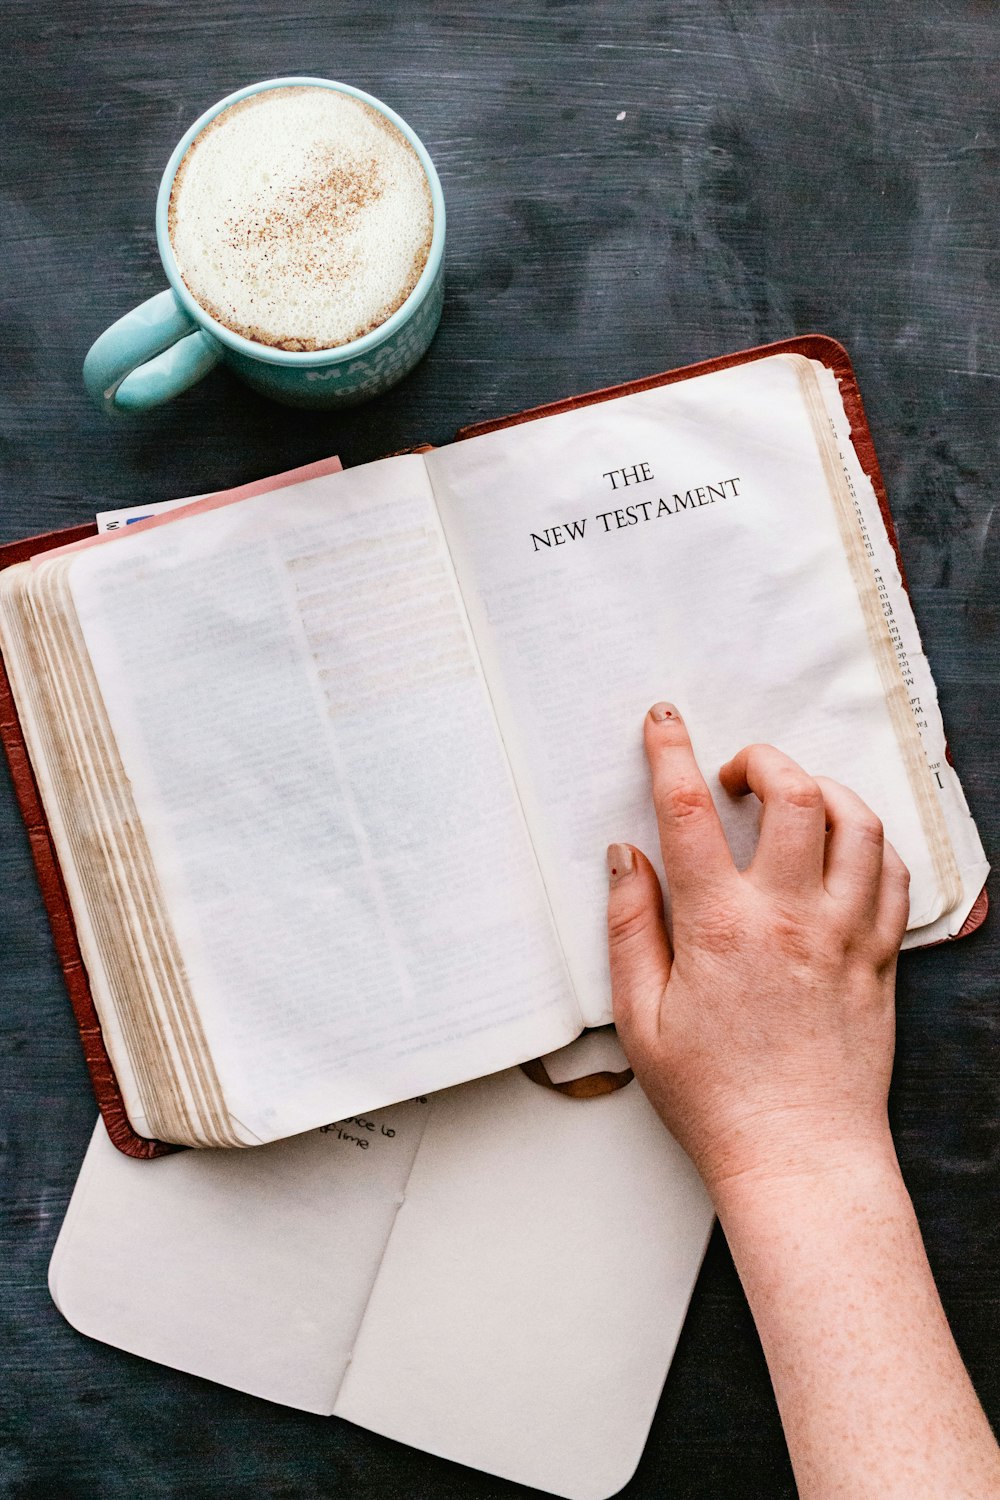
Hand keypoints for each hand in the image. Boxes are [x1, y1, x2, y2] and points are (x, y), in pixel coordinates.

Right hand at [606, 702, 909, 1198]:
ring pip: (857, 821)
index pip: (690, 812)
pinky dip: (869, 841)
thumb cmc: (714, 1099)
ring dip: (821, 790)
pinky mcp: (880, 957)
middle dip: (761, 759)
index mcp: (721, 929)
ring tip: (790, 804)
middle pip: (793, 793)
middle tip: (736, 775)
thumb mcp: (640, 1019)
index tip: (664, 722)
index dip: (671, 752)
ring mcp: (845, 934)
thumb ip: (629, 928)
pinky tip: (840, 851)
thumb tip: (624, 858)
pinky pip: (893, 872)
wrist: (800, 1158)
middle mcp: (790, 918)